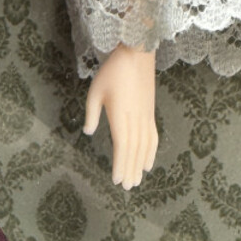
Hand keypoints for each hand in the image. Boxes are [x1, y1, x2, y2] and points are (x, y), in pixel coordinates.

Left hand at [84, 44, 158, 190]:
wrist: (137, 52)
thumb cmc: (112, 71)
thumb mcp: (95, 91)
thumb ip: (91, 113)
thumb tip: (88, 133)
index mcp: (121, 115)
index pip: (121, 145)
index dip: (120, 164)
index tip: (117, 180)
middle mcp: (136, 118)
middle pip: (134, 150)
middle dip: (130, 170)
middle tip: (127, 187)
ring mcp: (145, 116)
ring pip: (145, 146)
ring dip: (141, 164)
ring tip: (137, 181)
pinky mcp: (150, 112)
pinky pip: (153, 136)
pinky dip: (151, 151)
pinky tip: (149, 163)